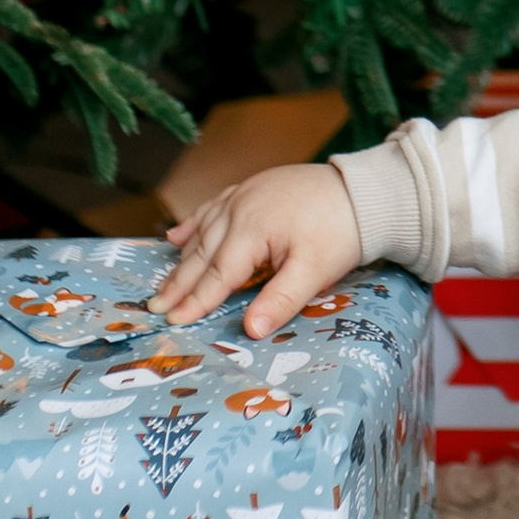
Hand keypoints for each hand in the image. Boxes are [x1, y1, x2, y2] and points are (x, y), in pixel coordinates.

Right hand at [153, 161, 359, 336]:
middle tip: (154, 309)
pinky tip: (176, 236)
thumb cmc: (341, 231)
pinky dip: (193, 224)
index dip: (194, 300)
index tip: (172, 321)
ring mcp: (243, 194)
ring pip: (203, 231)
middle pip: (202, 254)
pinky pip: (212, 208)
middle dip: (177, 283)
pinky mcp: (252, 188)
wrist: (364, 189)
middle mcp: (239, 209)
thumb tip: (250, 330)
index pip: (216, 275)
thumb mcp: (315, 270)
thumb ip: (281, 299)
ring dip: (182, 258)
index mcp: (251, 230)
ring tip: (163, 284)